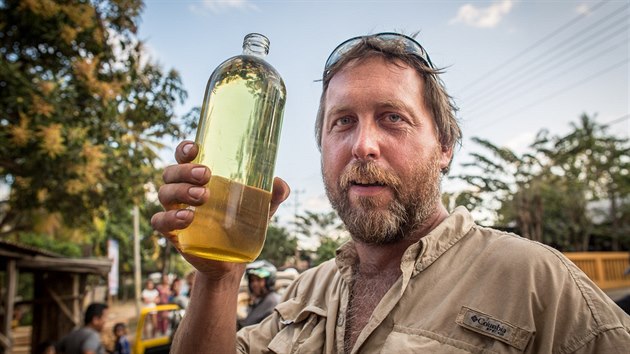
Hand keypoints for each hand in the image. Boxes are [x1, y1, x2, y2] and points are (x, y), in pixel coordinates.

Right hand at [151, 141, 290, 273]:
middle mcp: (183, 191)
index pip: (184, 157)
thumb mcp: (260, 208)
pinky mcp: (173, 233)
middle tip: (206, 175)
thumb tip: (281, 185)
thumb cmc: (242, 224)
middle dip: (185, 170)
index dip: (184, 149)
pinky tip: (188, 218)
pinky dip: (170, 217)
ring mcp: (175, 211)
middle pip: (171, 172)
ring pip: (164, 193)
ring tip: (203, 198)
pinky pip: (159, 221)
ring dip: (181, 191)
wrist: (232, 261)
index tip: (195, 148)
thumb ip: (273, 195)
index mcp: (199, 178)